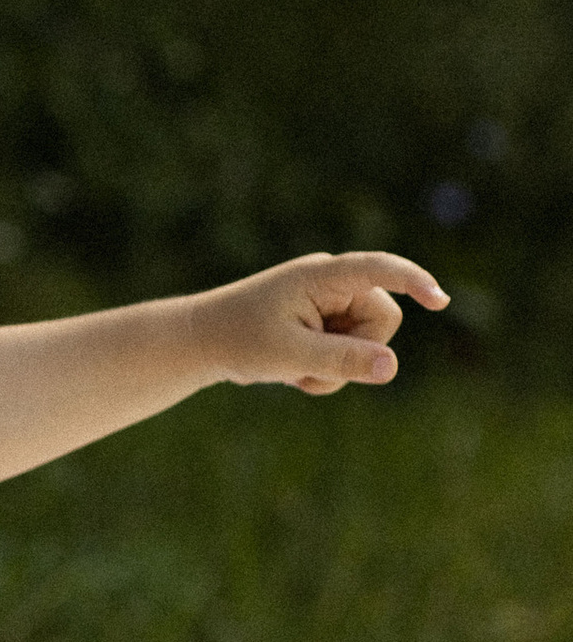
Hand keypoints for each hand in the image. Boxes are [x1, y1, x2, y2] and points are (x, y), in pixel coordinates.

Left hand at [189, 250, 446, 396]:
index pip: (379, 269)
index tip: (439, 301)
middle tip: (309, 365)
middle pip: (384, 320)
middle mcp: (332, 283)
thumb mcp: (290, 354)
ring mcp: (331, 304)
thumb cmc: (238, 340)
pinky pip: (351, 354)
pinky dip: (326, 372)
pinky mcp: (326, 325)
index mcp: (322, 275)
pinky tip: (294, 372)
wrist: (202, 343)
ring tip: (294, 369)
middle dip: (356, 351)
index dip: (413, 281)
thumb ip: (342, 360)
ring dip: (336, 367)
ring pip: (369, 343)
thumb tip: (391, 368)